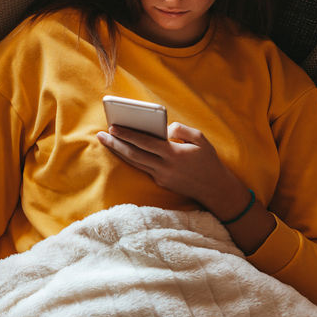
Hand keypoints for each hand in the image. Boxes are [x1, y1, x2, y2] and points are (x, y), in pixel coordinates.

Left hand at [97, 121, 247, 217]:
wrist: (215, 189)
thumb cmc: (208, 160)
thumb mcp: (200, 139)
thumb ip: (181, 129)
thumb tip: (165, 128)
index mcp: (173, 154)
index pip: (144, 142)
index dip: (127, 135)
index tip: (113, 127)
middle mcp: (164, 167)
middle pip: (134, 154)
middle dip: (115, 144)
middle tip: (101, 135)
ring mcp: (161, 177)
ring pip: (135, 163)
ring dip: (119, 152)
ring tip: (108, 141)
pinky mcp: (161, 183)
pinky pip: (144, 168)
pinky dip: (133, 158)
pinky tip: (125, 150)